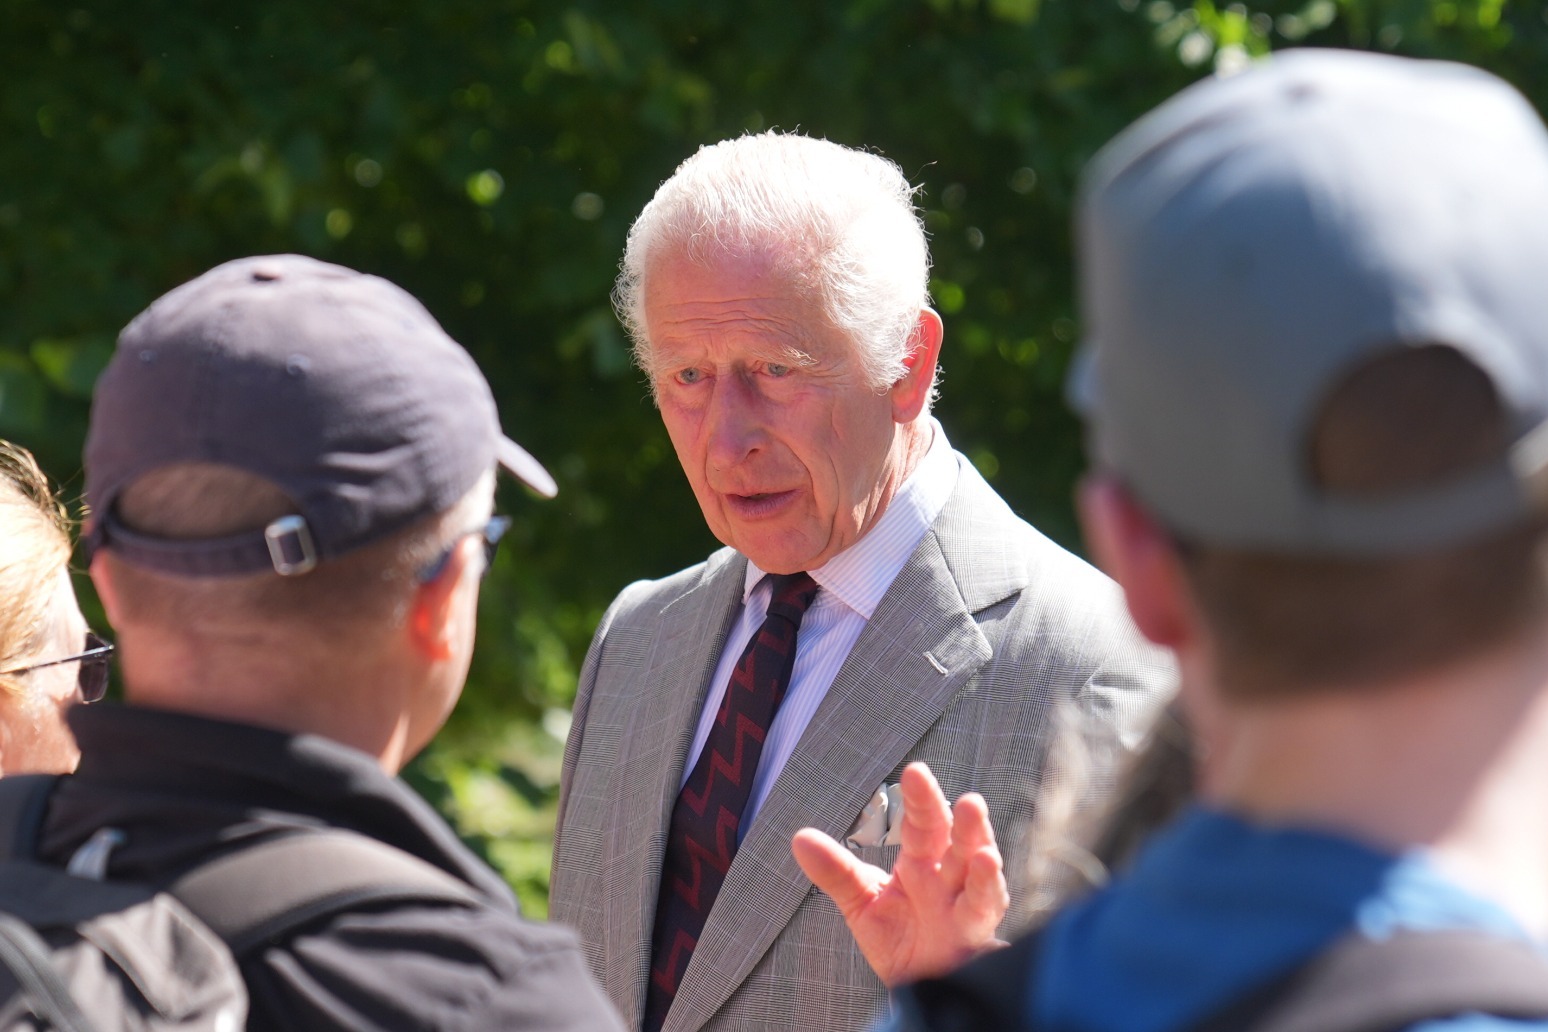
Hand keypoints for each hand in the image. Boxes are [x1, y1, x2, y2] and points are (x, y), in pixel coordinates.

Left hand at [791, 761, 1008, 986]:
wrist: (920, 989)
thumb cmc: (900, 941)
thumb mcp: (861, 904)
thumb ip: (835, 872)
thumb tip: (799, 838)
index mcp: (921, 862)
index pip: (922, 823)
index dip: (921, 798)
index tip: (914, 772)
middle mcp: (947, 876)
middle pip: (955, 838)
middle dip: (959, 816)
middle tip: (959, 791)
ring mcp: (964, 902)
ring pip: (976, 866)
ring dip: (978, 839)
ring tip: (973, 812)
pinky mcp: (974, 931)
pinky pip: (982, 907)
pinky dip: (986, 885)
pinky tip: (986, 864)